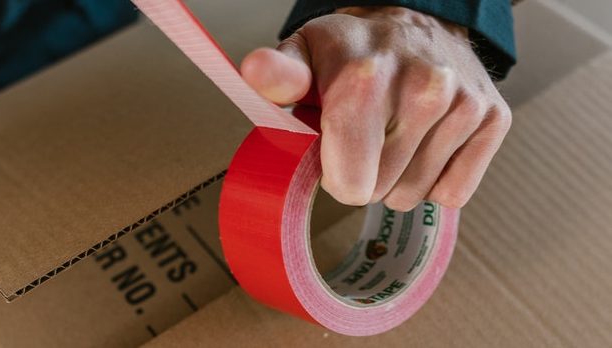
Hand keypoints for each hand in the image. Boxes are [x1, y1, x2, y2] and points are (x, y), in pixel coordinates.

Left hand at [241, 6, 511, 210]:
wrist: (416, 23)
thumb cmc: (351, 51)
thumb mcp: (303, 55)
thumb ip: (278, 75)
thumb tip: (256, 71)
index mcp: (365, 78)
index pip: (352, 181)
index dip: (335, 175)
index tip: (334, 149)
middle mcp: (424, 88)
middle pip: (380, 192)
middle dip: (364, 173)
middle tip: (365, 134)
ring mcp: (463, 103)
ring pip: (415, 195)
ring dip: (398, 177)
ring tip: (393, 133)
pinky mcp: (494, 118)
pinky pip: (453, 193)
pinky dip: (435, 179)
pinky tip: (424, 142)